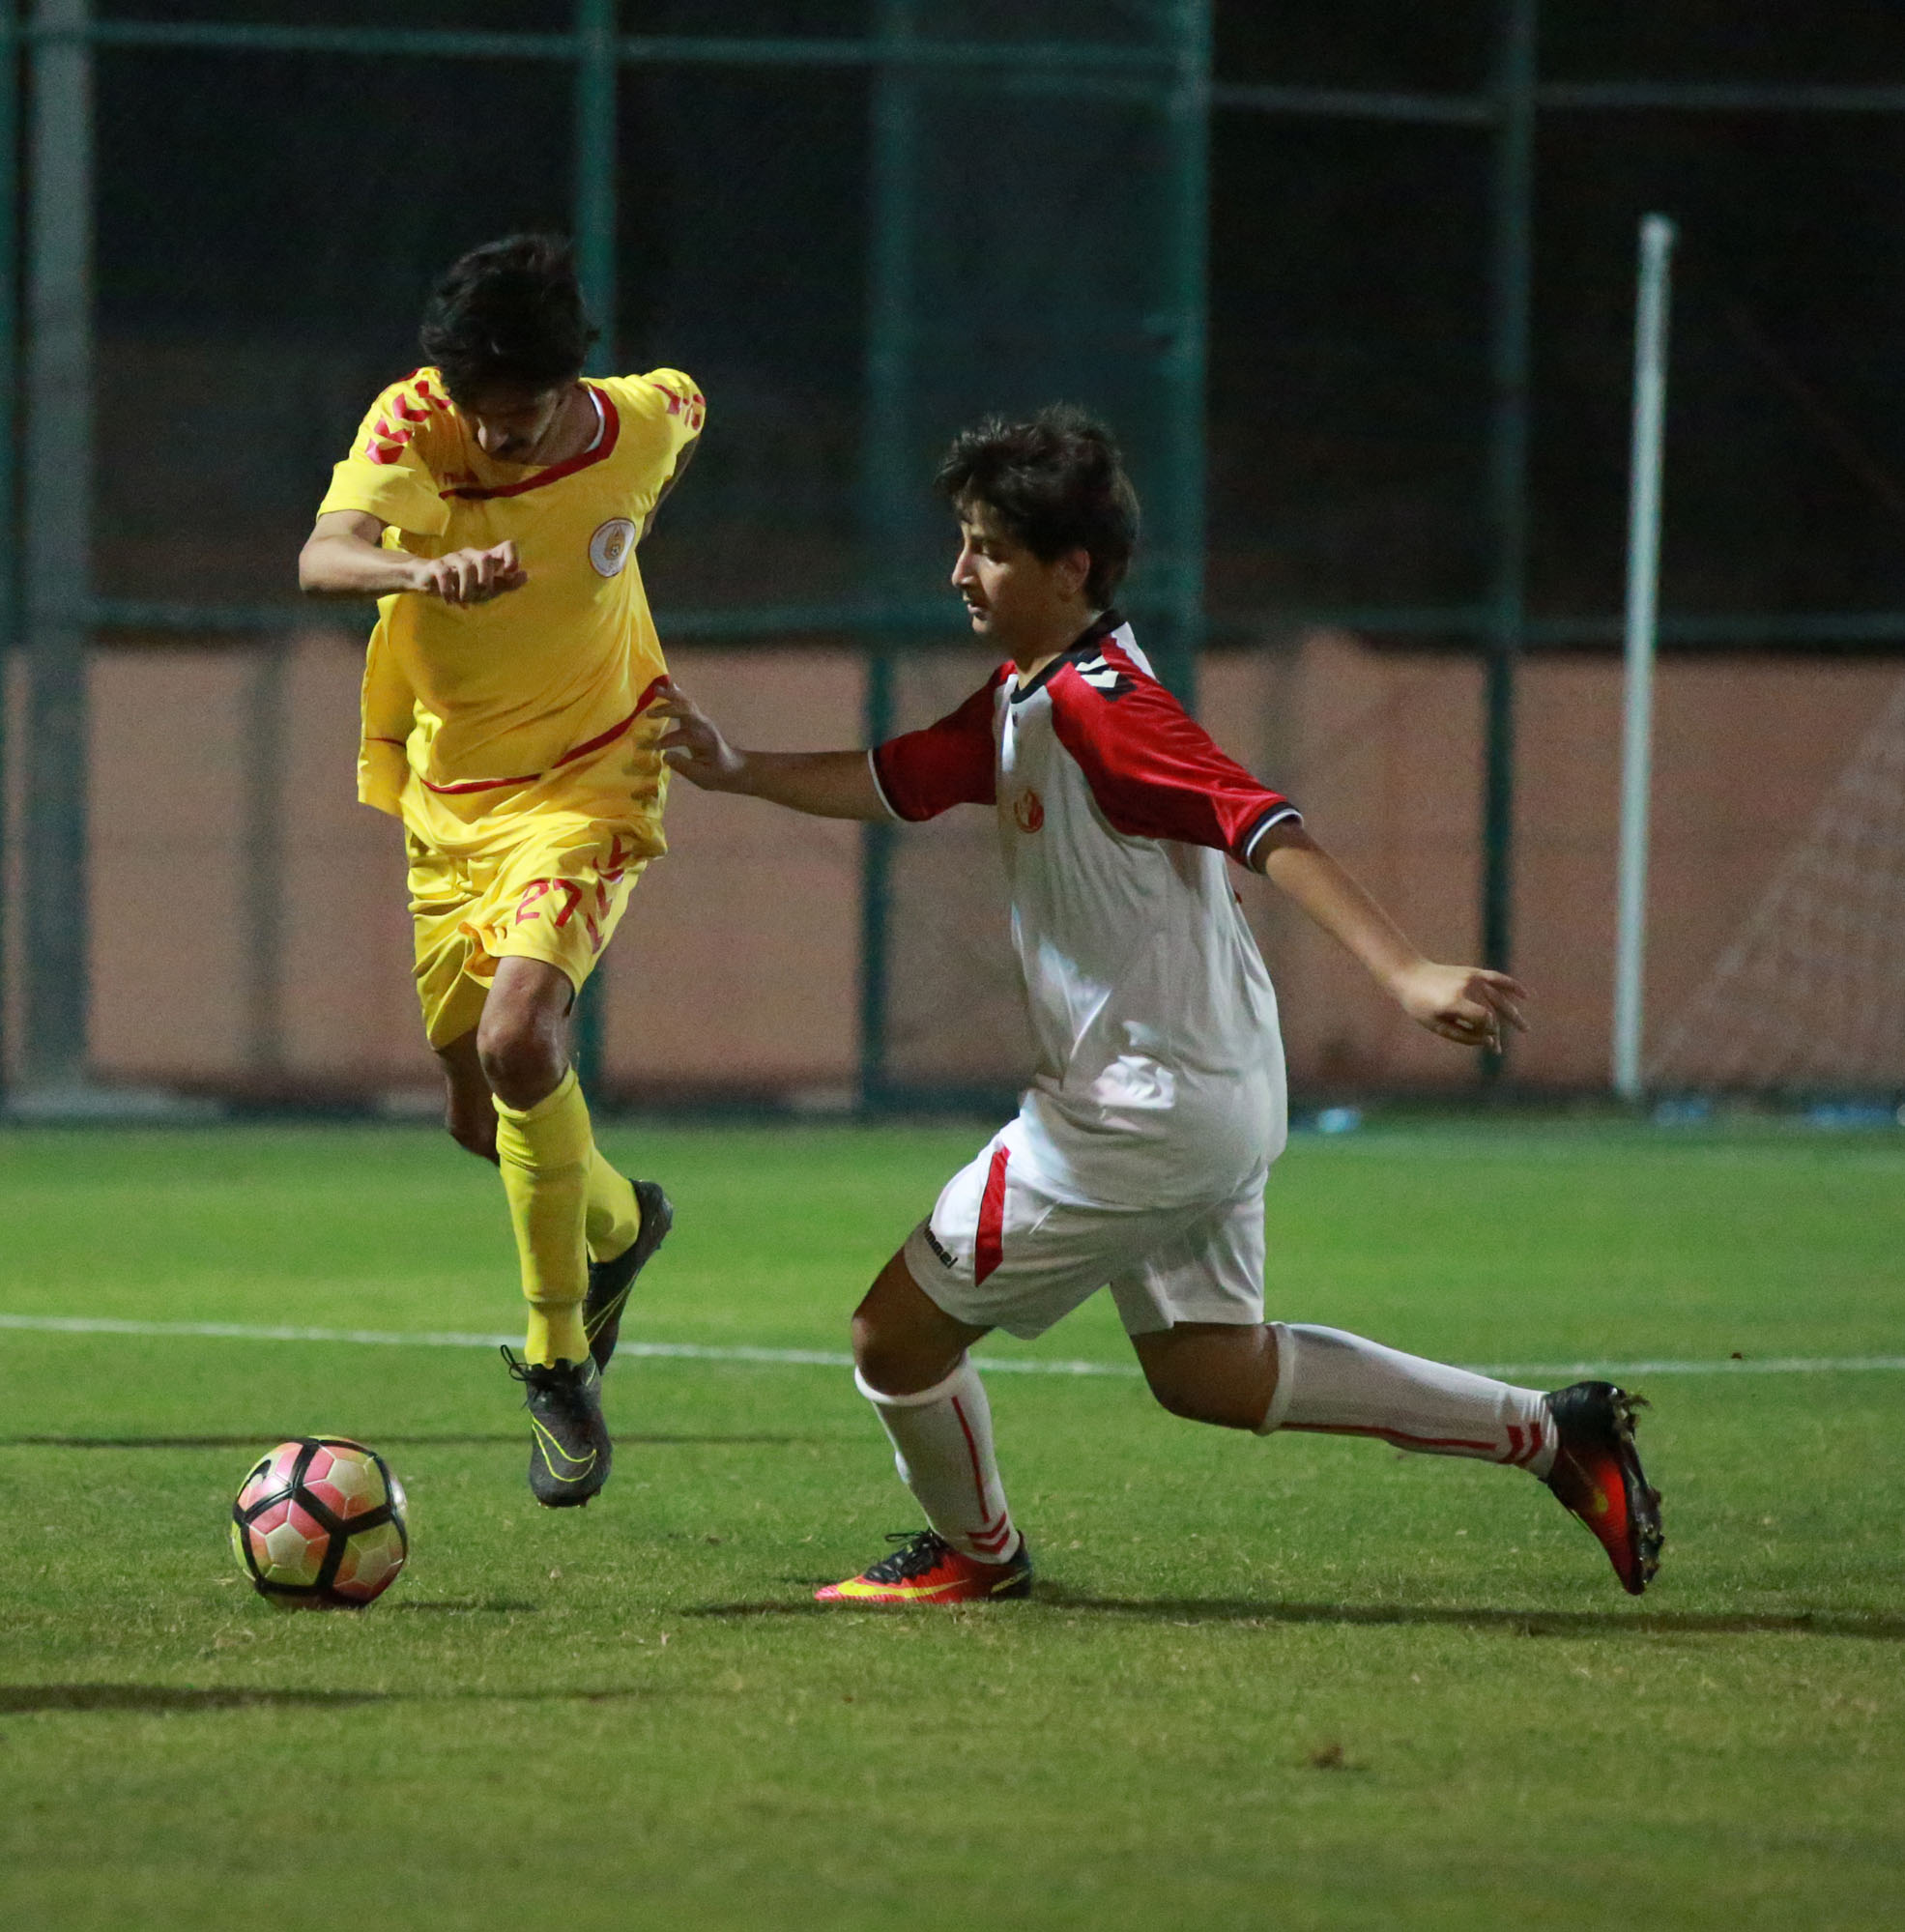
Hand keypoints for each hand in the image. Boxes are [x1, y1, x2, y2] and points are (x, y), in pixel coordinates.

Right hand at [411, 542, 526, 605]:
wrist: (430, 582)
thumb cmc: (465, 586)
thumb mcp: (489, 589)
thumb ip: (507, 584)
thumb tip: (525, 575)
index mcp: (489, 559)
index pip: (508, 546)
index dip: (512, 557)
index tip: (510, 572)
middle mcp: (472, 555)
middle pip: (485, 558)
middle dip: (486, 580)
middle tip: (481, 593)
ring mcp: (454, 558)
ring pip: (465, 567)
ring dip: (467, 590)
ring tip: (464, 600)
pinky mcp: (436, 565)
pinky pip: (444, 575)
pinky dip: (449, 592)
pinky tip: (451, 602)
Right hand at [654, 679, 748, 790]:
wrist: (733, 766)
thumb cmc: (717, 774)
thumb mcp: (701, 777)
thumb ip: (683, 766)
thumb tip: (665, 755)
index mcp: (704, 740)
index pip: (683, 736)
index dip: (667, 741)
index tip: (653, 748)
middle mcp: (703, 726)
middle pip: (687, 711)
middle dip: (668, 710)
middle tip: (648, 713)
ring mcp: (701, 720)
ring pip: (686, 703)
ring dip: (671, 697)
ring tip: (655, 690)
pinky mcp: (697, 719)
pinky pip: (686, 703)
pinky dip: (676, 694)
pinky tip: (667, 685)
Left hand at [1389, 960, 1528, 1050]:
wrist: (1410, 975)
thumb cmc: (1420, 1005)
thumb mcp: (1436, 1025)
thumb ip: (1464, 1036)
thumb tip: (1490, 1042)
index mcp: (1455, 1001)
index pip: (1484, 1020)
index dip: (1487, 1033)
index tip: (1483, 1043)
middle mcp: (1467, 988)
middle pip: (1492, 1013)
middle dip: (1495, 1032)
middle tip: (1497, 1049)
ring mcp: (1472, 978)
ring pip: (1498, 999)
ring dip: (1512, 1016)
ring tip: (1525, 1029)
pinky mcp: (1474, 972)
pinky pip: (1498, 978)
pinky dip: (1512, 987)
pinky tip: (1526, 996)